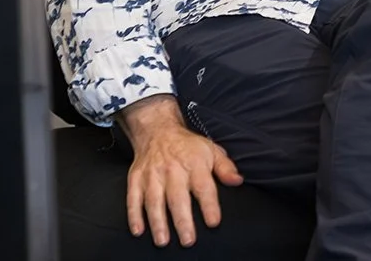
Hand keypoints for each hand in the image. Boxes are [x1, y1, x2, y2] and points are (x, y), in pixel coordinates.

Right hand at [118, 95, 243, 247]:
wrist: (158, 131)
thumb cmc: (187, 146)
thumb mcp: (211, 150)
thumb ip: (225, 167)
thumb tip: (237, 181)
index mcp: (194, 164)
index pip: (204, 187)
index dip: (209, 205)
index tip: (213, 222)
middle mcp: (172, 171)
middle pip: (177, 198)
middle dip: (182, 221)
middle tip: (188, 240)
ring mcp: (152, 176)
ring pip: (154, 201)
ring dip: (158, 223)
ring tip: (163, 240)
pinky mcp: (136, 180)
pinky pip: (133, 199)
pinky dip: (134, 215)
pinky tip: (138, 230)